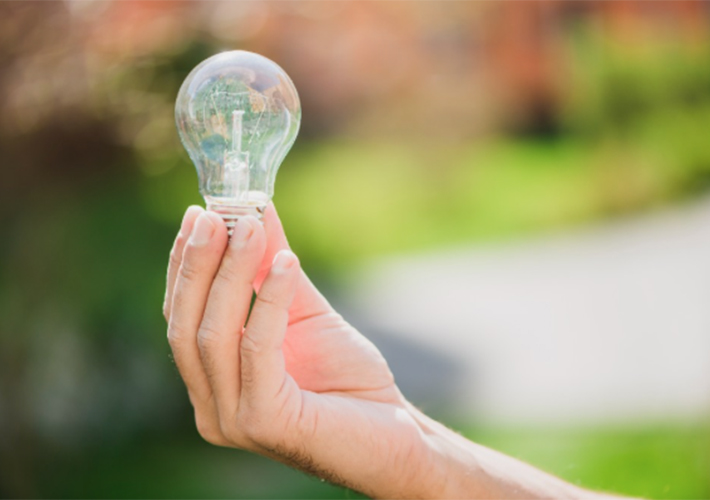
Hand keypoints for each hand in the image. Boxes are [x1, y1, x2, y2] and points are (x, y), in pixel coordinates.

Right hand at [163, 205, 436, 497]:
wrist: (395, 432)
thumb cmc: (349, 379)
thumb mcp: (304, 312)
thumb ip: (271, 270)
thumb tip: (257, 211)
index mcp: (213, 383)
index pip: (180, 318)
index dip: (185, 265)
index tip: (199, 215)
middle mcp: (211, 407)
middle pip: (184, 325)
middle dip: (198, 264)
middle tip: (214, 214)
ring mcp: (231, 420)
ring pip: (212, 335)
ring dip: (230, 273)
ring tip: (251, 227)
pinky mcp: (263, 422)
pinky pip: (256, 348)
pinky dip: (267, 300)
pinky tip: (285, 263)